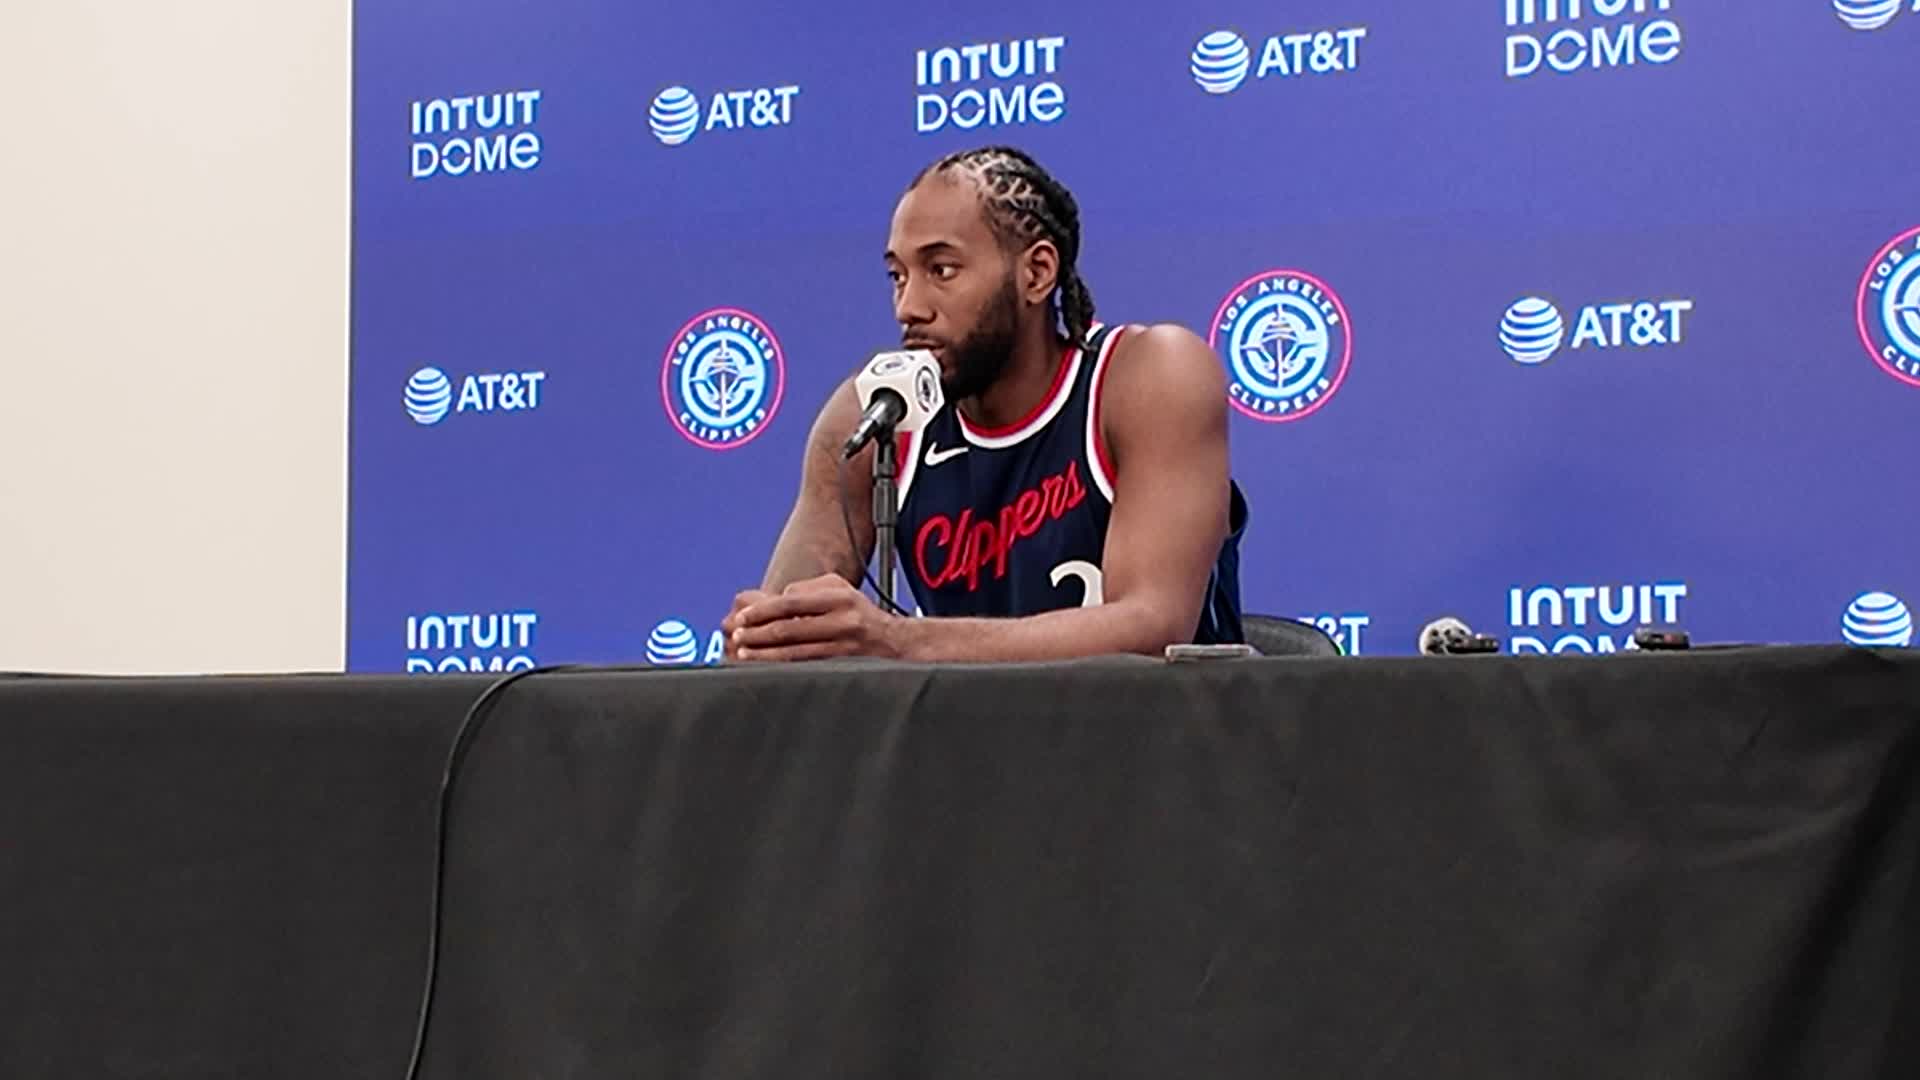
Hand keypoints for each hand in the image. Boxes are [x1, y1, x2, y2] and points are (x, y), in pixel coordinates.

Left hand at [729, 574, 900, 661]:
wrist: (897, 643)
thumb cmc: (860, 614)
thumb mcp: (841, 589)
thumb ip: (808, 589)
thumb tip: (777, 600)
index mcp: (839, 598)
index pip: (791, 603)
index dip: (763, 611)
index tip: (742, 618)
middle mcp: (842, 621)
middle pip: (789, 628)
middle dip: (758, 634)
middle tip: (736, 636)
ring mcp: (843, 647)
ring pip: (795, 652)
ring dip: (765, 654)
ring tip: (744, 652)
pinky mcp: (843, 666)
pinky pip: (806, 666)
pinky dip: (782, 666)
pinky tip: (766, 666)